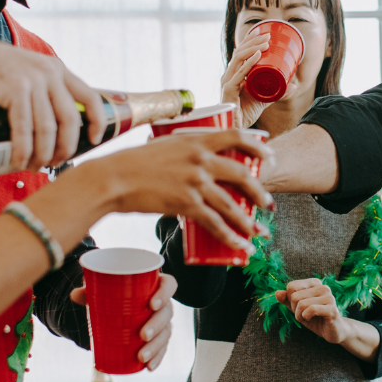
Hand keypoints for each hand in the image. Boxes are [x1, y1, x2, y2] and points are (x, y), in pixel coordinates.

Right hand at [0, 34, 107, 169]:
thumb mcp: (27, 71)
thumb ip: (42, 89)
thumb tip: (52, 127)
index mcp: (58, 69)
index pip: (90, 97)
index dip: (97, 122)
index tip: (94, 141)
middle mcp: (50, 73)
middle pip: (71, 120)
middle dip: (66, 148)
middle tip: (55, 163)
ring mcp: (33, 80)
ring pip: (48, 128)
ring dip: (44, 154)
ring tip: (35, 166)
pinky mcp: (14, 88)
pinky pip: (25, 127)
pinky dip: (24, 149)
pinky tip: (20, 160)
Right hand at [37, 129, 269, 246]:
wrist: (113, 178)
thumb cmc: (133, 163)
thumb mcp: (163, 146)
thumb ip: (183, 151)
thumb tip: (192, 160)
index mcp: (195, 141)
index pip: (236, 136)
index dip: (257, 146)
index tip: (268, 154)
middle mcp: (200, 159)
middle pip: (242, 174)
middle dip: (260, 192)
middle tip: (268, 205)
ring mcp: (194, 182)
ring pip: (232, 204)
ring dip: (249, 220)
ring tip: (259, 232)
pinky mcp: (185, 203)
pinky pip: (215, 223)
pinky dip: (230, 236)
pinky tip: (240, 245)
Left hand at [71, 273, 179, 369]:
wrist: (116, 310)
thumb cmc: (114, 294)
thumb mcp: (103, 291)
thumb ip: (90, 292)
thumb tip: (74, 295)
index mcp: (154, 285)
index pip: (168, 285)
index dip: (164, 293)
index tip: (152, 304)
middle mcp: (162, 304)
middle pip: (167, 313)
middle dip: (157, 325)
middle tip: (143, 335)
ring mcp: (162, 322)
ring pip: (165, 333)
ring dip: (156, 347)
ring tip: (141, 357)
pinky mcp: (158, 338)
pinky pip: (162, 349)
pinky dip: (157, 358)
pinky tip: (149, 367)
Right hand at [220, 30, 274, 126]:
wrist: (237, 129)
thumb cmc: (246, 113)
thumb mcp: (264, 98)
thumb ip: (276, 92)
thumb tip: (294, 85)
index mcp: (234, 74)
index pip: (240, 53)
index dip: (250, 41)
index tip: (263, 32)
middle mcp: (228, 76)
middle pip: (239, 52)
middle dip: (253, 41)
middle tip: (268, 36)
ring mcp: (227, 82)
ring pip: (238, 58)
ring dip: (253, 47)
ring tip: (266, 42)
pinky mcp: (228, 91)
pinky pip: (238, 74)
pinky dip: (249, 63)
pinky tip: (258, 55)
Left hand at [278, 279, 356, 342]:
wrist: (332, 331)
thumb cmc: (314, 318)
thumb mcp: (297, 309)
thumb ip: (287, 300)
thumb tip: (277, 293)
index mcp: (314, 283)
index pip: (291, 287)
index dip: (291, 300)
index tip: (301, 307)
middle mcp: (323, 287)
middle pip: (294, 296)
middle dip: (295, 310)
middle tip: (305, 315)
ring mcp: (329, 297)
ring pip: (301, 304)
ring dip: (300, 315)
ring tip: (309, 318)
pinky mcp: (332, 309)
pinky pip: (311, 310)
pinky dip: (306, 317)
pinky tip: (312, 319)